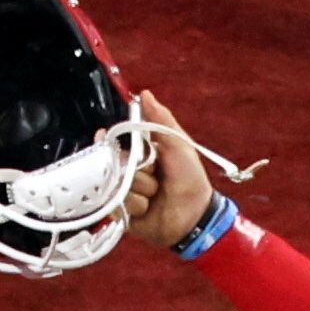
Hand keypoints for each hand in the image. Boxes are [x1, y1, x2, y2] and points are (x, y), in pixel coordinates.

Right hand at [124, 90, 216, 248]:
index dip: (114, 142)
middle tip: (155, 176)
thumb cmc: (190, 179)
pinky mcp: (122, 213)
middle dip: (137, 170)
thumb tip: (145, 94)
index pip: (114, 142)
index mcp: (139, 153)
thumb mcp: (179, 145)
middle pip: (114, 164)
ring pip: (117, 185)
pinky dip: (136, 206)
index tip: (116, 140)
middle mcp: (128, 172)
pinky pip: (118, 204)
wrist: (195, 215)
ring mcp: (124, 193)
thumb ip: (161, 120)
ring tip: (155, 195)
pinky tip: (147, 208)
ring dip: (140, 190)